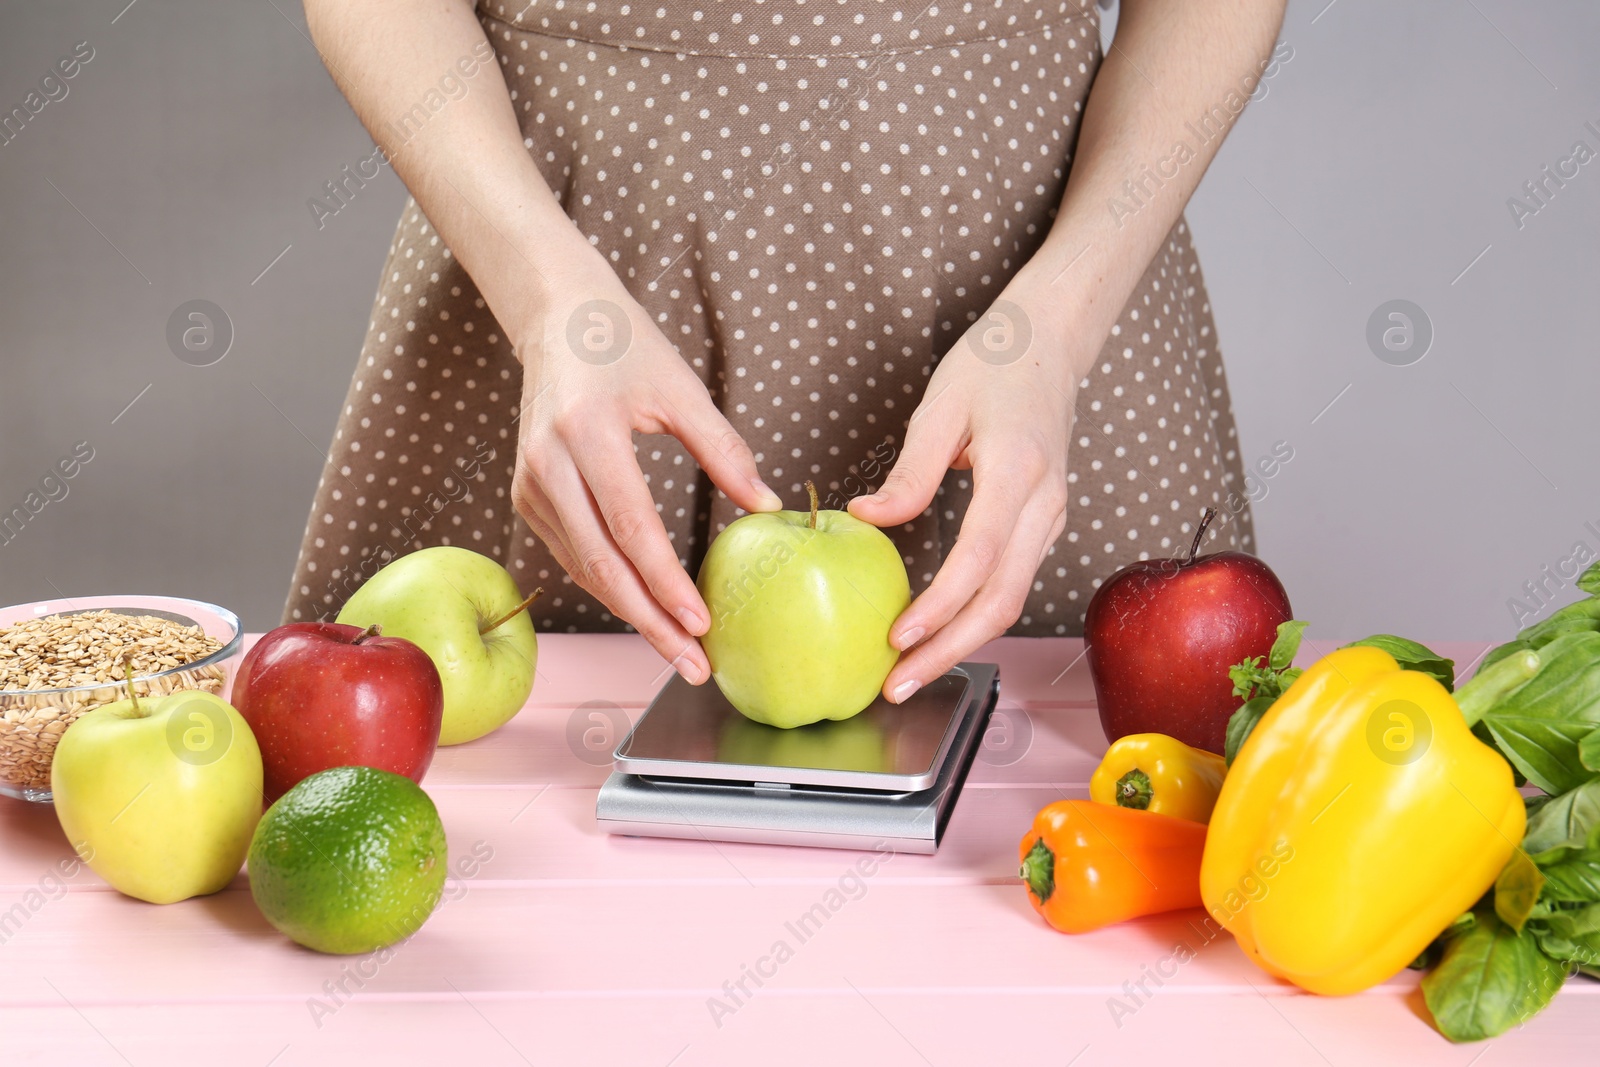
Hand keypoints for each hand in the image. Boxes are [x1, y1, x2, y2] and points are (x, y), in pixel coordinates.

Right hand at [512, 273, 782, 683]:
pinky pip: (575, 557)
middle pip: (602, 565)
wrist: (558, 321)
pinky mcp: (527, 497)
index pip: (632, 526)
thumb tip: (766, 505)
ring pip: (585, 570)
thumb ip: (723, 448)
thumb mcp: (681, 388)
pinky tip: (648, 612)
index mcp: (587, 432)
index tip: (702, 620)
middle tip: (693, 663)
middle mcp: (548, 464)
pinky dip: (612, 589)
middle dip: (650, 622)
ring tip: (681, 650)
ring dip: (633, 615)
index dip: (666, 581)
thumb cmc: (627, 347)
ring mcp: (531, 485)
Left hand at [849, 289, 1084, 701]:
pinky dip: (973, 617)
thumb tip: (869, 518)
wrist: (1050, 344)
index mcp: (1018, 471)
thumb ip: (910, 471)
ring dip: (960, 643)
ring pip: (1011, 601)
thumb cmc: (993, 365)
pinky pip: (1010, 583)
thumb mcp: (940, 407)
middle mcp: (1044, 504)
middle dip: (949, 650)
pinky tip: (934, 633)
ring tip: (908, 671)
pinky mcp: (1043, 526)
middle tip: (897, 684)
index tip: (898, 637)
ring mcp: (1051, 519)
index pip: (980, 558)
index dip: (940, 606)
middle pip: (1002, 600)